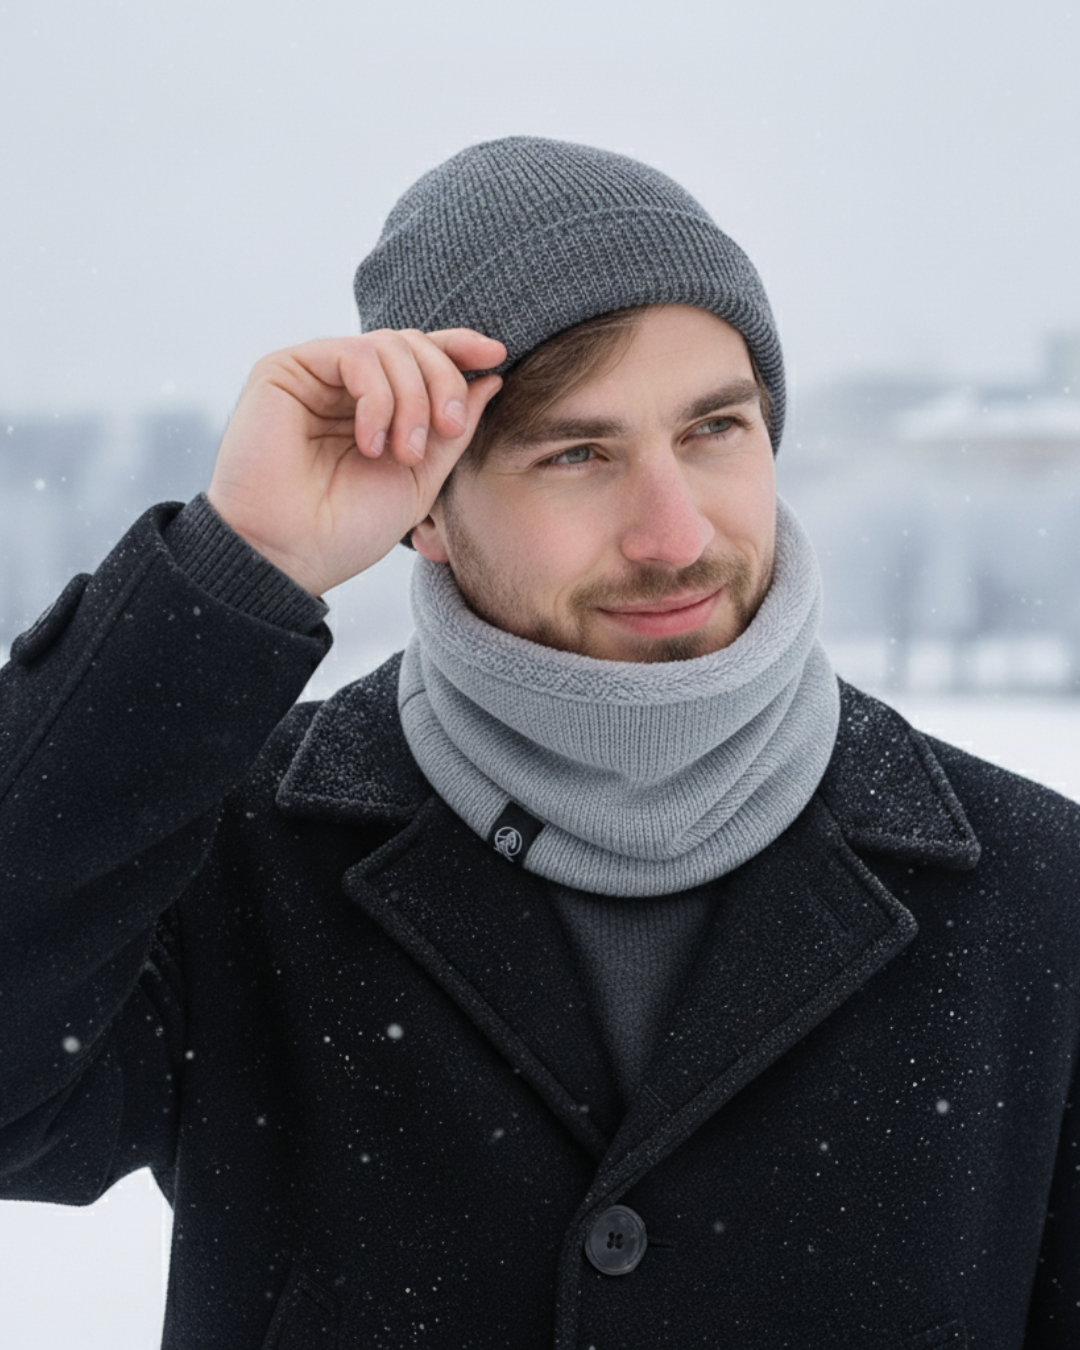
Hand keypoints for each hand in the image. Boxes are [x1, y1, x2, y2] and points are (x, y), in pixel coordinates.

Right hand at [206, 329, 504, 593]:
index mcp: (376, 408)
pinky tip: (370, 442)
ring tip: (403, 454)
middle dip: (443, 382)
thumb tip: (490, 377)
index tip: (496, 356)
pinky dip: (377, 396)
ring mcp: (315, 375)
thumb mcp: (420, 480)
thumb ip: (452, 431)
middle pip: (413, 345)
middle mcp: (344, 386)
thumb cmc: (346, 530)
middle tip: (448, 429)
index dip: (459, 349)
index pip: (421, 359)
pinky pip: (354, 354)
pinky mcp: (284, 370)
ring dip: (412, 398)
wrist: (290, 556)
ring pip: (389, 345)